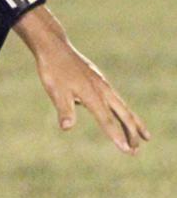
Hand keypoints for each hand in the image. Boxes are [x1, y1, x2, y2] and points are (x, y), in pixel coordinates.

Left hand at [16, 8, 149, 153]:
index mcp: (92, 94)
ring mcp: (102, 83)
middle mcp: (102, 89)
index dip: (117, 136)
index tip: (128, 150)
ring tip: (145, 136)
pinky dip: (123, 110)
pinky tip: (120, 115)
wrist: (54, 47)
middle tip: (136, 150)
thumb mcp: (55, 91)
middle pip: (123, 114)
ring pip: (122, 106)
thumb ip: (64, 109)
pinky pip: (116, 98)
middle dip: (131, 132)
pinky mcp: (99, 79)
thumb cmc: (53, 70)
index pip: (107, 120)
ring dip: (133, 122)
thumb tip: (67, 127)